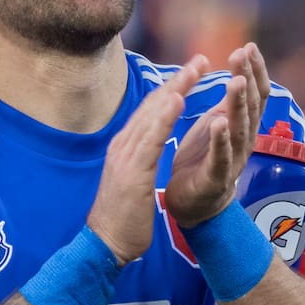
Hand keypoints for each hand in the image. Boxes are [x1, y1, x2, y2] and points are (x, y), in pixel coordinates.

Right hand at [87, 55, 209, 262]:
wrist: (106, 245)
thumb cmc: (122, 216)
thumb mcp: (131, 179)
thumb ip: (138, 157)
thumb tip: (146, 143)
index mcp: (125, 147)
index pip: (151, 111)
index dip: (172, 89)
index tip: (191, 71)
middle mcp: (123, 145)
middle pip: (152, 105)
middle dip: (177, 80)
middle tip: (199, 59)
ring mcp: (126, 157)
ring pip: (152, 115)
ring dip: (174, 89)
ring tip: (193, 70)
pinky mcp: (132, 172)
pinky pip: (151, 139)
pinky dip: (163, 117)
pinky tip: (177, 101)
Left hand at [165, 43, 269, 227]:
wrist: (192, 205)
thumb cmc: (203, 160)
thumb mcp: (217, 125)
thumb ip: (230, 104)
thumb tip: (242, 73)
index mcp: (242, 126)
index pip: (255, 95)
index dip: (254, 71)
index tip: (248, 47)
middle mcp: (243, 142)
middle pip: (250, 107)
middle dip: (247, 79)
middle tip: (242, 54)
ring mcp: (232, 161)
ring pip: (239, 129)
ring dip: (238, 104)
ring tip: (235, 81)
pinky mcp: (215, 179)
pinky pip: (221, 158)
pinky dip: (221, 141)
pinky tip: (218, 123)